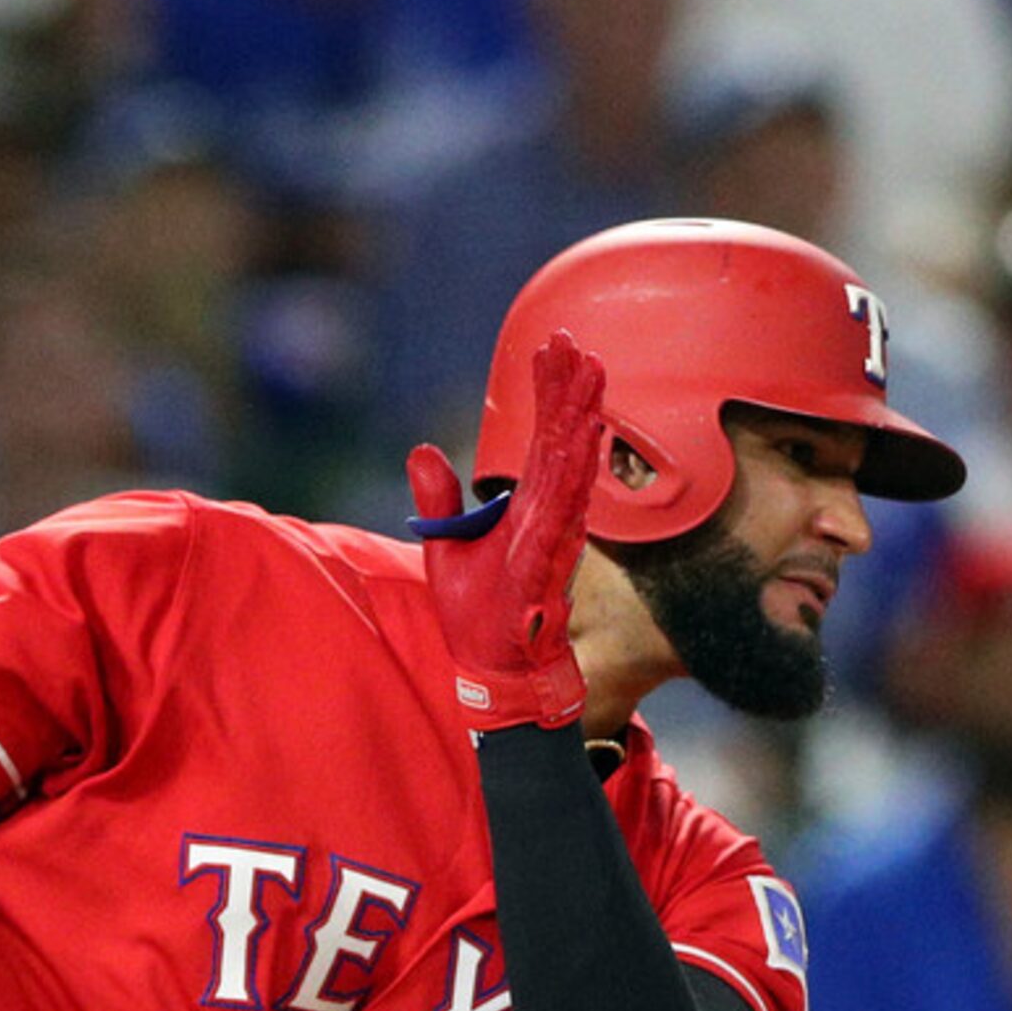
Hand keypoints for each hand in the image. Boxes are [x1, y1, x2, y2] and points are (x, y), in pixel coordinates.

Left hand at [406, 331, 606, 729]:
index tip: (553, 348)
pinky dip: (577, 469)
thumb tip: (421, 450)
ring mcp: (553, 534)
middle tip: (573, 341)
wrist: (491, 669)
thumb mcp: (445, 548)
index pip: (540, 439)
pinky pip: (566, 506)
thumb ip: (437, 500)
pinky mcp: (547, 559)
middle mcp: (548, 514)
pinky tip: (587, 433)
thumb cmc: (478, 616)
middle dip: (569, 389)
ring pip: (571, 464)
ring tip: (590, 370)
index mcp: (526, 508)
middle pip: (561, 440)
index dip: (548, 393)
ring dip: (580, 417)